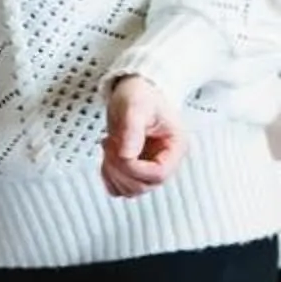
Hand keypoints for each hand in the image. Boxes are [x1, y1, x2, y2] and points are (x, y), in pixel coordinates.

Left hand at [102, 74, 183, 198]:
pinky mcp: (134, 168)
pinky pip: (120, 187)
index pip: (158, 174)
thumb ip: (132, 129)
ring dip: (113, 172)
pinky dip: (108, 176)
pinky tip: (108, 154)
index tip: (121, 150)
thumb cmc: (141, 94)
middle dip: (120, 168)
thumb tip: (126, 155)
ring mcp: (148, 166)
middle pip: (143, 186)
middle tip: (111, 144)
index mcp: (174, 147)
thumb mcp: (135, 106)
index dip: (135, 168)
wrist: (135, 91)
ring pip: (130, 190)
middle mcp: (164, 160)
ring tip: (110, 146)